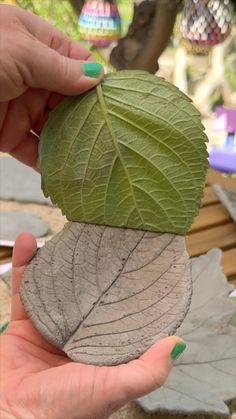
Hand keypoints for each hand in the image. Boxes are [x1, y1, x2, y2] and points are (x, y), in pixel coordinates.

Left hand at [0, 5, 102, 168]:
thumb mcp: (20, 51)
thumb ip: (60, 66)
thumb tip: (96, 76)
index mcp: (33, 43)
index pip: (74, 60)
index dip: (94, 78)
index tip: (115, 100)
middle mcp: (30, 74)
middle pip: (69, 98)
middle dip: (87, 116)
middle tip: (109, 135)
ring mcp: (19, 105)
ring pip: (54, 127)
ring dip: (72, 142)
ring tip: (95, 157)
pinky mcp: (7, 134)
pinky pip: (34, 149)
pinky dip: (48, 161)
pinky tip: (65, 170)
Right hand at [0, 233, 185, 418]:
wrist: (10, 417)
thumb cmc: (63, 409)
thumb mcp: (112, 388)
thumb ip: (146, 370)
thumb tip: (177, 342)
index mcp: (101, 350)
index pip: (118, 313)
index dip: (125, 290)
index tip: (134, 261)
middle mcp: (78, 337)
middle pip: (87, 294)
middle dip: (93, 268)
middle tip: (101, 238)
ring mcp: (50, 328)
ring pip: (57, 286)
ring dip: (59, 259)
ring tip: (67, 232)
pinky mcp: (24, 324)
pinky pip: (25, 288)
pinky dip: (26, 264)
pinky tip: (28, 242)